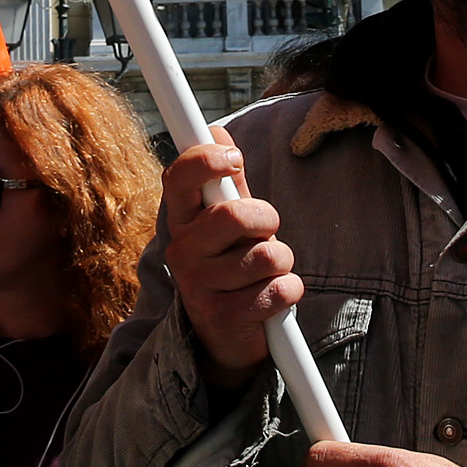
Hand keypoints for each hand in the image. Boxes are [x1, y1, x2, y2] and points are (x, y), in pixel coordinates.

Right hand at [159, 143, 298, 385]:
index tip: (234, 159)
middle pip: (235, 214)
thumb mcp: (227, 222)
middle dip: (268, 220)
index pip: (178, 177)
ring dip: (282, 262)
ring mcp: (199, 287)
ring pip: (268, 255)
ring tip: (266, 272)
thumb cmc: (229, 265)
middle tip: (265, 234)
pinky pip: (280, 290)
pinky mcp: (223, 318)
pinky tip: (271, 300)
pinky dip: (289, 292)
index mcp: (180, 221)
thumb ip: (226, 180)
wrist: (224, 336)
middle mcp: (182, 252)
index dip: (205, 159)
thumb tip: (216, 131)